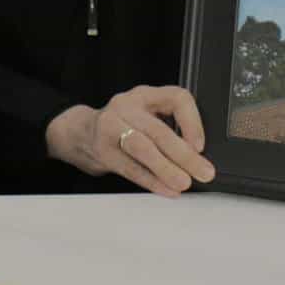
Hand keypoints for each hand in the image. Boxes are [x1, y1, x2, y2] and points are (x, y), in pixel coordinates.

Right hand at [47, 84, 215, 197]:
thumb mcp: (146, 116)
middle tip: (204, 172)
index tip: (201, 145)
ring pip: (141, 147)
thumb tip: (200, 158)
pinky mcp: (102, 150)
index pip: (176, 98)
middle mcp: (126, 106)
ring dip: (166, 168)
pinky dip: (151, 180)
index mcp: (145, 95)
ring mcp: (110, 126)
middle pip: (158, 129)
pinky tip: (166, 189)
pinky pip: (129, 167)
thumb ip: (171, 130)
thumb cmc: (123, 126)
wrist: (81, 133)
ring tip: (184, 183)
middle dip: (184, 155)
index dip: (193, 122)